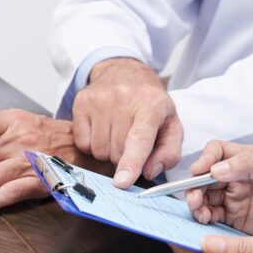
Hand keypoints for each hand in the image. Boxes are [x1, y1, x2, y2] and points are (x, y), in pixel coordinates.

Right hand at [72, 58, 182, 188]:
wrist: (123, 70)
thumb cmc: (149, 102)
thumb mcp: (171, 124)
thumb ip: (169, 152)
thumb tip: (149, 172)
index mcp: (151, 104)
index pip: (139, 138)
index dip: (131, 162)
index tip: (123, 182)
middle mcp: (123, 98)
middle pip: (117, 152)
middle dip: (124, 158)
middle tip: (131, 141)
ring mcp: (99, 99)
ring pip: (99, 151)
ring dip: (108, 151)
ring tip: (117, 133)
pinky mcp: (81, 102)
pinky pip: (83, 143)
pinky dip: (92, 144)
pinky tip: (102, 129)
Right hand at [185, 141, 252, 235]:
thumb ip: (250, 165)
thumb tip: (217, 168)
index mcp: (247, 159)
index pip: (217, 152)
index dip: (204, 160)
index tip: (198, 172)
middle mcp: (237, 176)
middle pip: (204, 176)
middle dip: (194, 187)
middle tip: (194, 200)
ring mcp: (235, 199)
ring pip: (205, 197)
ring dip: (197, 204)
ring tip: (201, 214)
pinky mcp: (235, 219)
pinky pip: (212, 216)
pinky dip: (204, 219)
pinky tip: (206, 223)